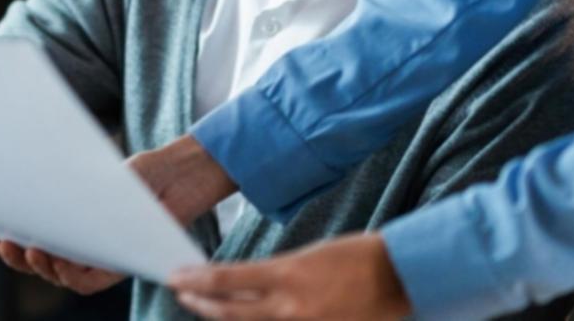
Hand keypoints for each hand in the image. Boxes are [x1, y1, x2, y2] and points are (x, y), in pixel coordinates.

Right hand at [0, 135, 237, 293]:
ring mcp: (105, 257)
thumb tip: (22, 182)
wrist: (180, 171)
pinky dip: (69, 275)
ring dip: (39, 268)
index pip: (34, 242)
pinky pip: (91, 282)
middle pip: (42, 264)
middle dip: (15, 257)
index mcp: (76, 227)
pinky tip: (55, 260)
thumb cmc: (140, 170)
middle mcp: (88, 247)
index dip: (6, 244)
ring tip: (28, 247)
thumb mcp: (92, 174)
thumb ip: (64, 187)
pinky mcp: (124, 264)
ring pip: (62, 277)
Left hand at [168, 232, 411, 319]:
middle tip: (181, 292)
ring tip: (203, 307)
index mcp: (286, 275)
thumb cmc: (353, 257)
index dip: (196, 280)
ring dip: (221, 317)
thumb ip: (274, 275)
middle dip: (199, 302)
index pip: (226, 280)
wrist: (397, 277)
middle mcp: (289, 307)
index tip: (176, 276)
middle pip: (228, 311)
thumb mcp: (305, 257)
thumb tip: (245, 285)